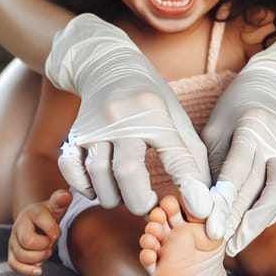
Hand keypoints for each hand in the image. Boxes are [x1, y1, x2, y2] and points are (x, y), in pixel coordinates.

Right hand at [8, 189, 71, 275]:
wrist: (37, 220)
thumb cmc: (49, 213)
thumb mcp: (57, 205)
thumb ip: (61, 200)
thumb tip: (65, 196)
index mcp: (31, 212)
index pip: (39, 220)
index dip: (53, 230)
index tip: (57, 233)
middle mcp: (19, 225)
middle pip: (27, 241)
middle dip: (44, 246)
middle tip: (50, 244)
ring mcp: (13, 240)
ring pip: (21, 255)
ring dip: (38, 258)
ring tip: (46, 252)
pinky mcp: (12, 252)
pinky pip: (14, 265)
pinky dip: (27, 270)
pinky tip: (39, 269)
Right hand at [47, 14, 212, 217]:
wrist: (109, 66)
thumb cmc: (150, 99)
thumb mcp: (176, 117)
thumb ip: (190, 155)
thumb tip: (203, 197)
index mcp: (155, 113)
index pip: (175, 155)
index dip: (189, 185)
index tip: (199, 209)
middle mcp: (122, 118)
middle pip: (127, 173)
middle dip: (141, 201)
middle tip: (150, 204)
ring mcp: (93, 126)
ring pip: (98, 177)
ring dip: (114, 197)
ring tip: (127, 192)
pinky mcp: (73, 134)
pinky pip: (72, 172)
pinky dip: (86, 188)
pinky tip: (101, 185)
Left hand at [202, 27, 275, 255]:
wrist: (271, 86)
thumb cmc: (233, 108)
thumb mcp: (215, 129)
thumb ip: (213, 163)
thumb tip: (205, 204)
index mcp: (252, 125)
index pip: (239, 169)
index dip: (226, 201)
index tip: (212, 228)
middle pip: (264, 186)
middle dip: (243, 219)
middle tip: (224, 244)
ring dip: (260, 222)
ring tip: (237, 243)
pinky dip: (268, 212)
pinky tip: (251, 227)